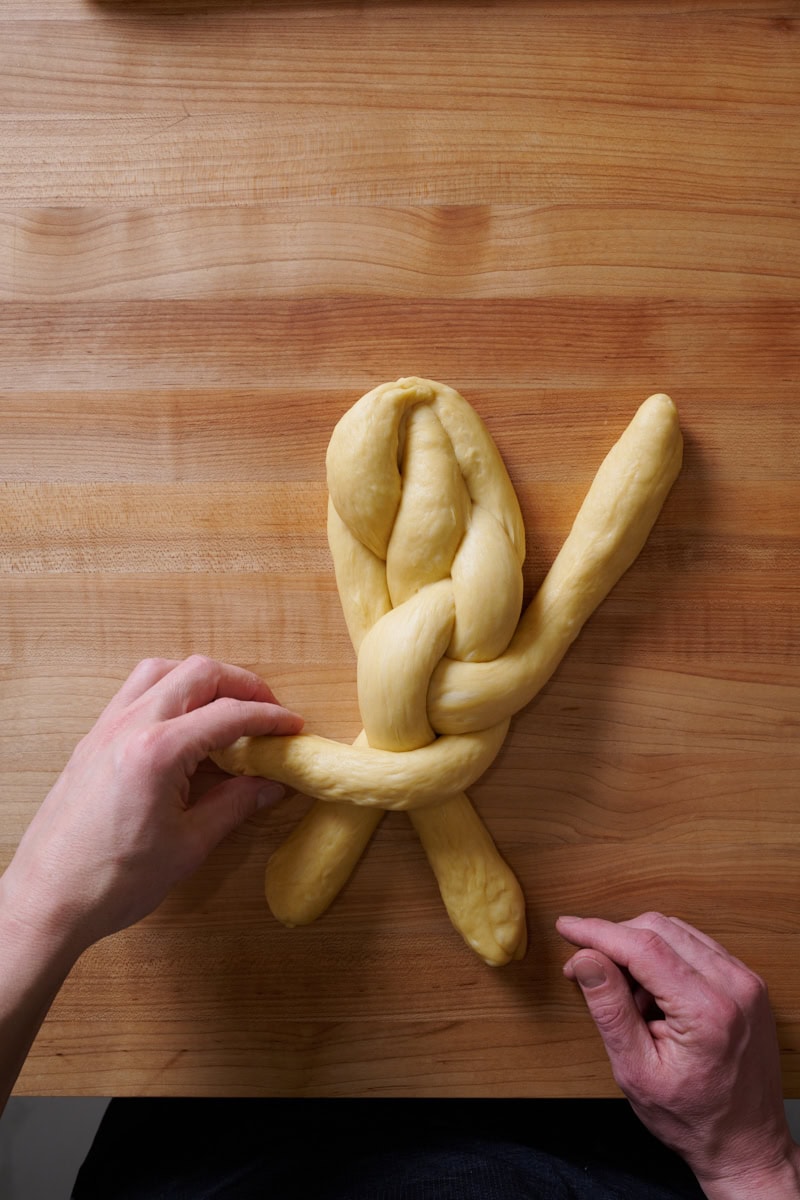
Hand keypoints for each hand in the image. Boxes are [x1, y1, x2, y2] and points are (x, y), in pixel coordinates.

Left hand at [1, 656, 303, 955]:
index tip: (293, 727)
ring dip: (201, 679)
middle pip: (198, 673)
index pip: (228, 715)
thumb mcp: (189, 846)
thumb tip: (272, 784)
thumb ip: (235, 805)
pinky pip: (135, 691)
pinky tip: (184, 723)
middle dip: (242, 684)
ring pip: (162, 671)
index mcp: (157, 751)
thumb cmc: (114, 881)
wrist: (48, 901)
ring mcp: (106, 728)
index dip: (269, 718)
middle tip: (267, 710)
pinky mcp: (92, 739)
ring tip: (227, 707)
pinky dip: (169, 691)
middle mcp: (129, 726)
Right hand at [557, 912, 799, 1198]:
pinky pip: (695, 946)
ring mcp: (746, 981)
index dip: (598, 931)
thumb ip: (610, 1008)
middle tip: (587, 970)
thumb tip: (585, 958)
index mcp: (708, 1010)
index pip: (643, 946)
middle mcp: (734, 986)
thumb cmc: (692, 1118)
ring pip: (677, 932)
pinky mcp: (747, 983)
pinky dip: (664, 958)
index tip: (566, 927)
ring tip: (628, 998)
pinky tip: (653, 996)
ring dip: (640, 949)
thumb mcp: (636, 1071)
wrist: (747, 1144)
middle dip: (615, 939)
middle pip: (659, 929)